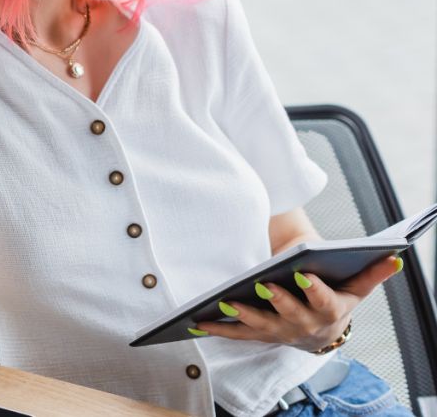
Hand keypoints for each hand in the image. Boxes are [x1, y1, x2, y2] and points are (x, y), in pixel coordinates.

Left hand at [192, 255, 403, 351]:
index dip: (314, 289)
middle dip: (277, 300)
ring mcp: (281, 333)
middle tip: (262, 285)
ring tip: (224, 303)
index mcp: (330, 310)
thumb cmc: (336, 294)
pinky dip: (218, 329)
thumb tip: (393, 254)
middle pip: (290, 314)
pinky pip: (237, 334)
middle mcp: (305, 326)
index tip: (302, 274)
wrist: (323, 326)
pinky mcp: (260, 335)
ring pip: (261, 326)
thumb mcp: (355, 283)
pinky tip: (197, 320)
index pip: (324, 299)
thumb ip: (370, 270)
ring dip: (242, 316)